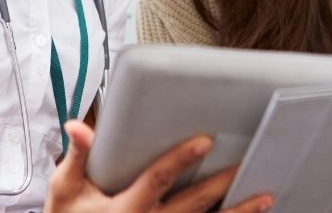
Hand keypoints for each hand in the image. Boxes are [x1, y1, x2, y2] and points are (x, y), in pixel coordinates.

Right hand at [44, 120, 273, 212]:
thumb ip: (78, 157)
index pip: (157, 180)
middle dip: (221, 186)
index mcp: (124, 209)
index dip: (180, 160)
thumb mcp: (65, 191)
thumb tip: (78, 126)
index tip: (205, 141)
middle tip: (246, 164)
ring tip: (266, 197)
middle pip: (192, 205)